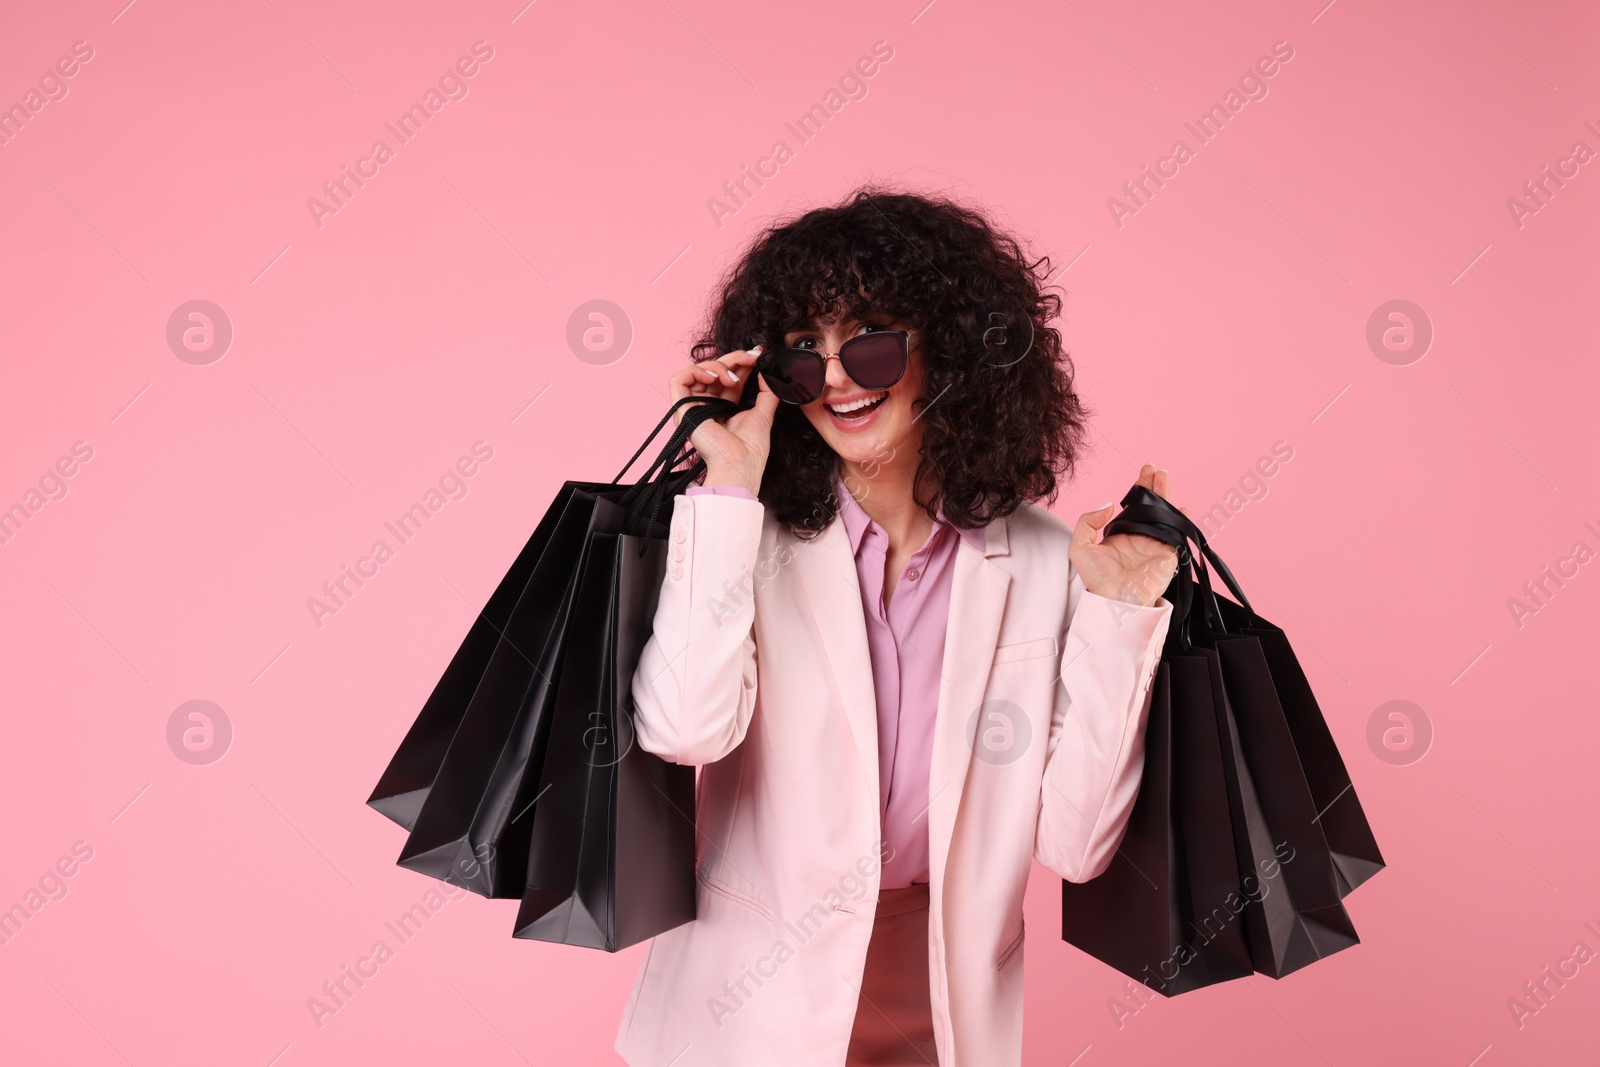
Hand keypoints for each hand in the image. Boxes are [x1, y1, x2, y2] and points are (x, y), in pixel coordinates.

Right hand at [666, 346, 779, 493]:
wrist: (739, 464)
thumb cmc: (750, 448)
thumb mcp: (764, 413)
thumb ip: (767, 391)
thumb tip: (768, 371)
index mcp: (723, 407)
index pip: (727, 377)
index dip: (740, 362)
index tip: (758, 354)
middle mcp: (706, 405)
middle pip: (713, 371)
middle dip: (733, 359)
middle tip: (752, 357)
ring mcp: (692, 407)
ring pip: (697, 371)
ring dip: (718, 365)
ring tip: (734, 378)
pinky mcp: (681, 409)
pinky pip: (679, 379)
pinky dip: (696, 371)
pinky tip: (715, 376)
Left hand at [1069, 464, 1182, 606]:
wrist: (1116, 600)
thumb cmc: (1097, 580)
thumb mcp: (1080, 547)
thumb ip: (1087, 522)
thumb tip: (1109, 504)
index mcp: (1121, 535)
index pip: (1132, 506)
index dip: (1137, 488)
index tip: (1143, 471)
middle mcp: (1139, 537)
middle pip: (1149, 505)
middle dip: (1153, 486)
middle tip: (1154, 468)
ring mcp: (1155, 544)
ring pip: (1163, 514)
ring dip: (1165, 495)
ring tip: (1164, 476)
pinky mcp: (1168, 554)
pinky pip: (1177, 533)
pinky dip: (1182, 520)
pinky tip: (1182, 507)